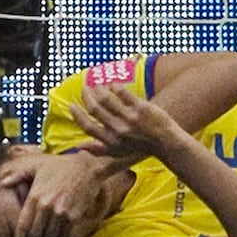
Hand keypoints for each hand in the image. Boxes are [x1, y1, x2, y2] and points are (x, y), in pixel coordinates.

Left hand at [11, 151, 114, 236]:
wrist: (86, 168)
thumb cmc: (60, 166)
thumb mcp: (37, 165)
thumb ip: (19, 174)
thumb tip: (3, 183)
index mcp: (35, 196)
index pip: (23, 224)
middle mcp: (46, 206)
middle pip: (34, 235)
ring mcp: (60, 212)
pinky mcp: (73, 216)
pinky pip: (63, 236)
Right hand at [69, 84, 183, 165]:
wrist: (166, 142)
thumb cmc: (140, 147)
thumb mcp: (118, 153)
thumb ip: (98, 150)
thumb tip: (79, 147)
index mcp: (110, 141)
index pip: (87, 127)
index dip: (76, 115)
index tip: (71, 105)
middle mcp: (118, 130)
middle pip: (94, 109)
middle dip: (86, 96)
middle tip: (85, 88)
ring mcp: (129, 119)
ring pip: (106, 99)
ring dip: (99, 89)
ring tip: (97, 84)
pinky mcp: (140, 108)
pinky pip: (123, 93)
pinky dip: (115, 86)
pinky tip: (112, 83)